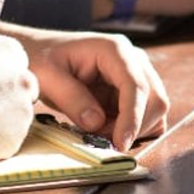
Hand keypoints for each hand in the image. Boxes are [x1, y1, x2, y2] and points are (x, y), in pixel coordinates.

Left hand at [2, 28, 169, 150]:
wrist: (39, 52)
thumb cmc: (41, 58)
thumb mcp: (48, 76)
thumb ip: (72, 98)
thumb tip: (97, 123)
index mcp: (115, 49)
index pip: (136, 86)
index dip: (132, 117)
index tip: (120, 143)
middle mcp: (133, 59)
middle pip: (155, 99)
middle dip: (133, 126)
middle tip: (101, 140)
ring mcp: (136, 74)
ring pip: (154, 110)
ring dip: (133, 129)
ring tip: (99, 132)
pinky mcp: (131, 91)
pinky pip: (145, 115)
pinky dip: (132, 129)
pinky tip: (107, 129)